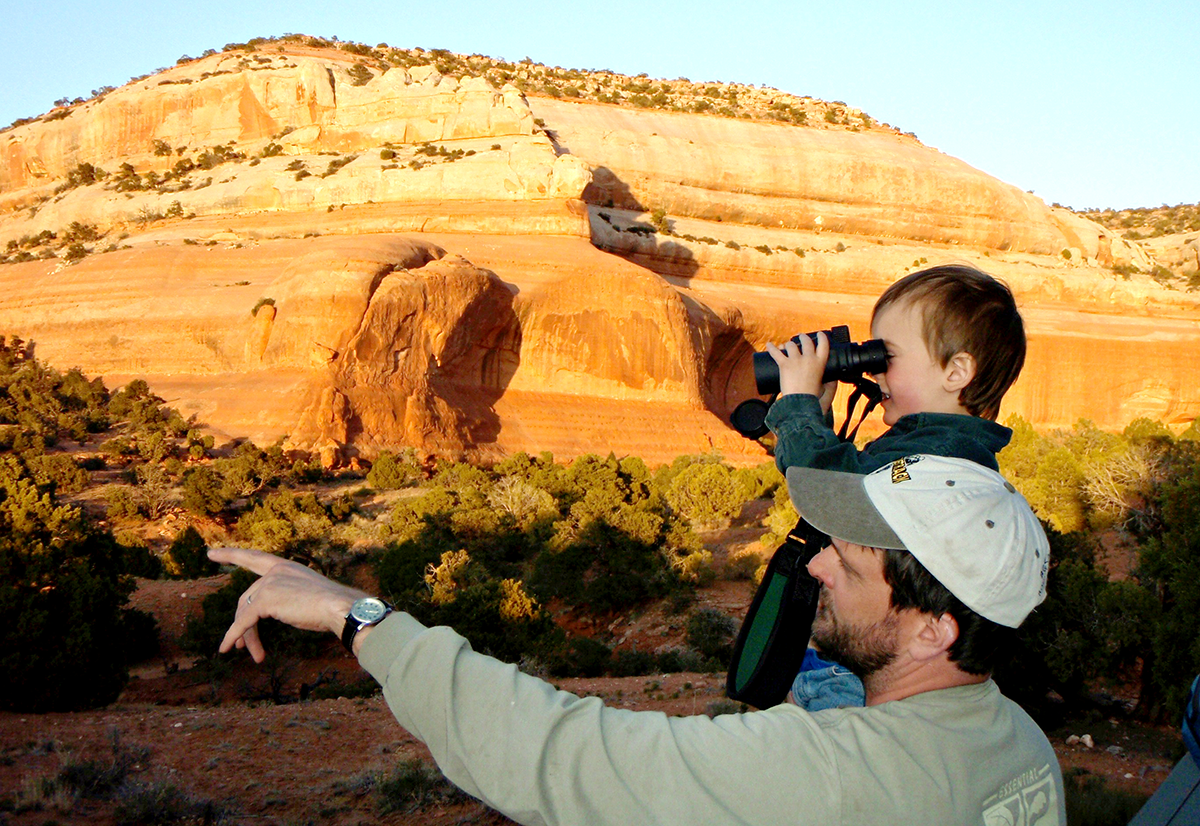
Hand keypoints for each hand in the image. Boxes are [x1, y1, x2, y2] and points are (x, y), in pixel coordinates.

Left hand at [207, 546, 368, 662]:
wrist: (340, 608)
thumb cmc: (333, 606)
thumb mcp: (308, 595)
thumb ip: (289, 597)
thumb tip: (280, 611)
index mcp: (287, 567)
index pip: (255, 558)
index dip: (231, 555)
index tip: (211, 553)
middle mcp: (276, 571)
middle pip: (247, 597)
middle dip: (242, 623)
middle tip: (240, 645)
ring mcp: (269, 584)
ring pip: (246, 613)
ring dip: (246, 636)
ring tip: (251, 654)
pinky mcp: (265, 600)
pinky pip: (243, 622)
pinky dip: (233, 636)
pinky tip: (227, 648)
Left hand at [766, 333, 835, 406]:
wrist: (800, 402)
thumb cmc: (811, 396)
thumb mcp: (822, 383)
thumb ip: (826, 379)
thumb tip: (831, 380)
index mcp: (820, 363)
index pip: (824, 344)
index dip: (821, 337)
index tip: (819, 334)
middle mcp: (809, 358)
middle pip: (806, 341)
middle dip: (802, 337)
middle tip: (800, 337)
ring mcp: (796, 360)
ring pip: (790, 345)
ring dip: (787, 344)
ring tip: (785, 345)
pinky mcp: (784, 364)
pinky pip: (776, 352)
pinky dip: (771, 348)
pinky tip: (769, 345)